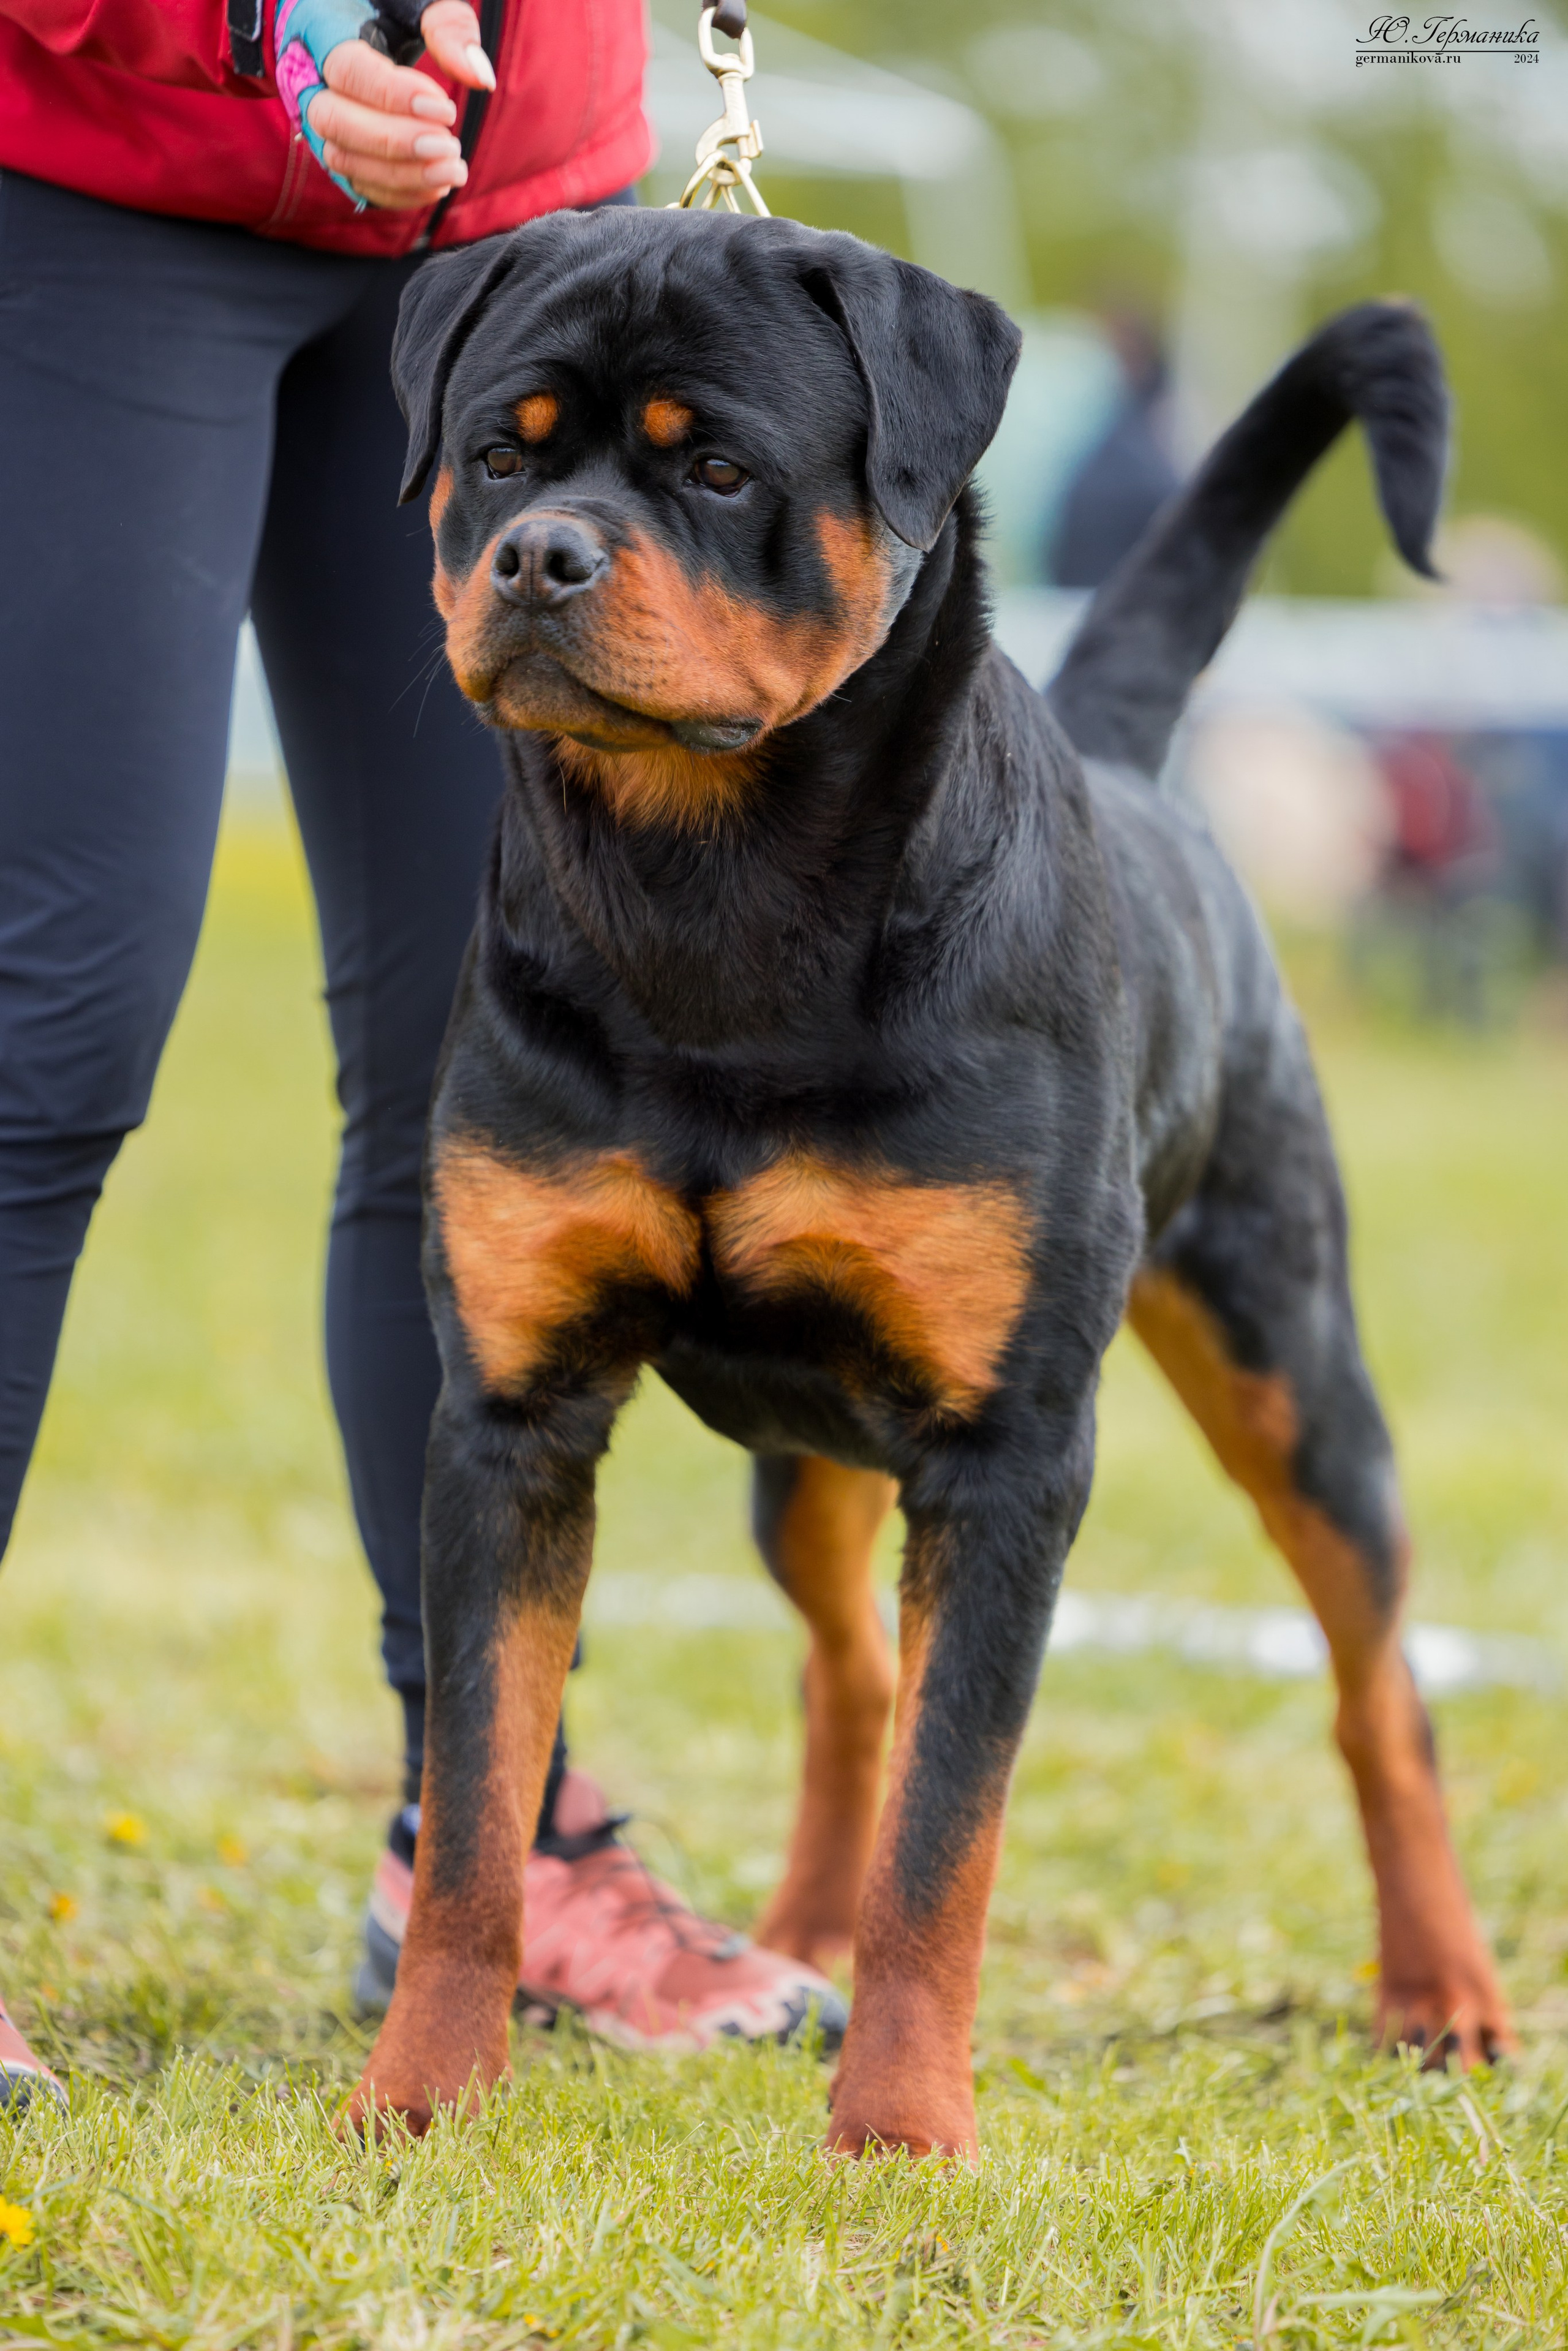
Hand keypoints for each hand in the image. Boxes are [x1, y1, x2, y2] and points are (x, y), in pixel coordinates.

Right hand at [307, 1, 494, 211]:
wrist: (363, 27)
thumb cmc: (392, 11)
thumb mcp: (419, 4)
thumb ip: (447, 27)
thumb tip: (479, 77)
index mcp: (322, 30)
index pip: (348, 71)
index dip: (394, 96)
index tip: (445, 110)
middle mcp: (309, 81)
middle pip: (334, 121)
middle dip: (395, 142)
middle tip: (448, 145)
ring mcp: (319, 123)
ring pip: (343, 160)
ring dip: (402, 175)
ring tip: (453, 169)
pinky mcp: (339, 154)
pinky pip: (359, 185)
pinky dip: (400, 193)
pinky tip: (439, 185)